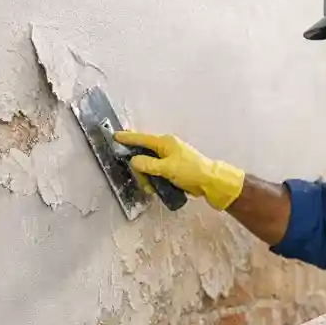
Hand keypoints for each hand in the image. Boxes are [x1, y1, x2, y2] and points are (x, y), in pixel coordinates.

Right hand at [114, 131, 245, 210]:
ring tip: (151, 188)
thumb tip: (134, 160)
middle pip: (144, 153)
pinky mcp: (173, 168)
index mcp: (165, 142)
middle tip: (141, 180)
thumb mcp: (167, 168)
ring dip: (147, 177)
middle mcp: (166, 147)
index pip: (142, 138)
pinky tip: (156, 189)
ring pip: (149, 165)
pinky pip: (157, 172)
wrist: (211, 182)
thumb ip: (148, 164)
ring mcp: (170, 158)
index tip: (114, 136)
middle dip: (139, 168)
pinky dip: (154, 179)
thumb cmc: (190, 171)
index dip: (127, 138)